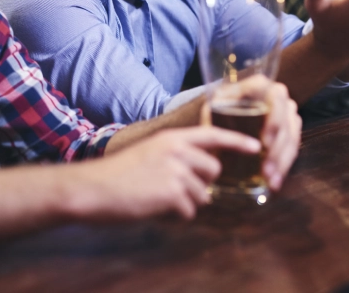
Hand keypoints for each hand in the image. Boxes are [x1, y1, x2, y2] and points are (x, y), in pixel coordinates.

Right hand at [81, 127, 260, 219]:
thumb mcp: (148, 152)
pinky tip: (154, 207)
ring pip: (201, 194)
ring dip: (184, 202)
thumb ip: (174, 156)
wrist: (92, 188)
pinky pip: (189, 210)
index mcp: (171, 138)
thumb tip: (199, 173)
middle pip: (213, 170)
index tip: (256, 147)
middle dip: (202, 184)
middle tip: (176, 189)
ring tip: (157, 198)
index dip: (237, 140)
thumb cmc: (116, 174)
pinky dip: (175, 214)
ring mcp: (176, 171)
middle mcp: (177, 150)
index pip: (213, 134)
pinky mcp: (172, 192)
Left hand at [204, 75, 300, 190]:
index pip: (275, 98)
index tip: (265, 142)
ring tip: (270, 180)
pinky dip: (284, 166)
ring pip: (292, 137)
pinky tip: (275, 182)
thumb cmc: (217, 111)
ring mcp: (286, 112)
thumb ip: (213, 115)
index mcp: (260, 86)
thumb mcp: (212, 109)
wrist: (224, 116)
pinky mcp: (290, 129)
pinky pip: (293, 147)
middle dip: (278, 149)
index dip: (274, 120)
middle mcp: (277, 96)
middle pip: (286, 121)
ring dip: (282, 161)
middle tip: (266, 169)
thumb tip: (211, 135)